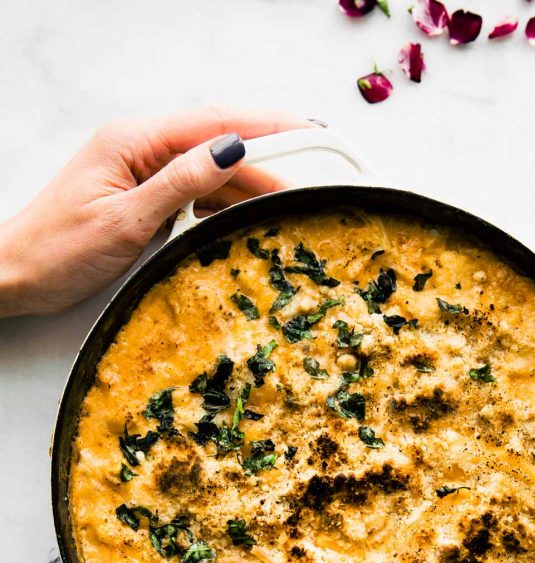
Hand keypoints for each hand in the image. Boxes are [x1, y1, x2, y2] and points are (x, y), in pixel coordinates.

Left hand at [0, 107, 313, 317]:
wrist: (15, 274)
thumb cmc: (58, 249)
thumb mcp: (126, 220)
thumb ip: (181, 182)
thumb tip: (232, 150)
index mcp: (134, 139)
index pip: (214, 122)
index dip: (268, 125)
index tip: (310, 130)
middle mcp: (140, 146)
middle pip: (217, 143)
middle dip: (266, 159)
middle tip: (310, 178)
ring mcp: (140, 169)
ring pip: (207, 170)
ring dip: (246, 186)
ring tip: (284, 205)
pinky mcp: (140, 194)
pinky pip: (191, 190)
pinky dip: (220, 202)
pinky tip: (240, 216)